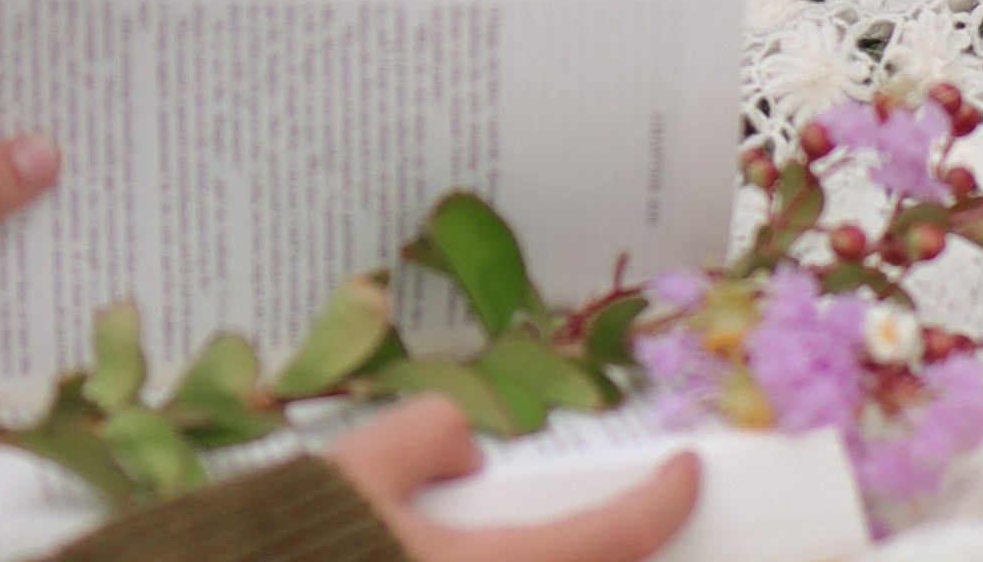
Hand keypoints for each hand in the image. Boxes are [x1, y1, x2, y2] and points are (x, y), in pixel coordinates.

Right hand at [329, 396, 701, 561]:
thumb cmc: (296, 552)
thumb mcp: (355, 470)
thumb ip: (425, 434)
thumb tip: (470, 448)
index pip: (610, 541)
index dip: (660, 504)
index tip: (686, 472)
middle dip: (617, 557)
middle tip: (627, 523)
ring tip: (573, 541)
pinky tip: (496, 554)